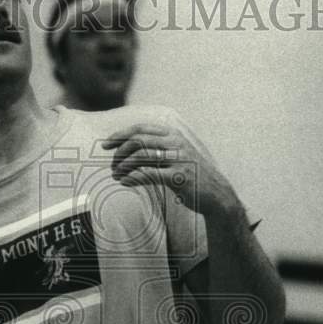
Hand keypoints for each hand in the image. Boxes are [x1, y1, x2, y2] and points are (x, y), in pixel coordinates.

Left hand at [102, 111, 238, 217]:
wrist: (216, 194)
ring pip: (141, 156)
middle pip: (138, 141)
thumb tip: (126, 148)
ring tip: (116, 175)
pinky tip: (124, 182)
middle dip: (120, 152)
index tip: (106, 145)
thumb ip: (157, 149)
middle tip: (113, 165)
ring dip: (124, 166)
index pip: (141, 129)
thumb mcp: (175, 156)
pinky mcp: (179, 177)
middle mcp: (176, 144)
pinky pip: (149, 174)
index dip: (120, 135)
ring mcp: (179, 160)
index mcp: (173, 136)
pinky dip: (133, 178)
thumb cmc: (191, 176)